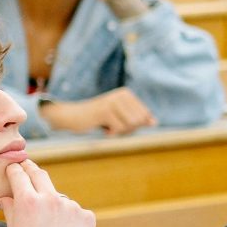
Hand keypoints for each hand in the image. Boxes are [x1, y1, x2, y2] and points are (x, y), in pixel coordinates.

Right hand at [0, 158, 94, 226]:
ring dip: (53, 205)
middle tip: (28, 167)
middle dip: (32, 171)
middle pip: (41, 176)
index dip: (15, 169)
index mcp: (28, 202)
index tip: (15, 167)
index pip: (19, 175)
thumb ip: (11, 210)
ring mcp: (72, 207)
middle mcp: (51, 199)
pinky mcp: (87, 217)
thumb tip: (6, 197)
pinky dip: (70, 219)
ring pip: (59, 198)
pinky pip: (76, 212)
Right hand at [39, 88, 157, 136]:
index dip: (135, 125)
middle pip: (139, 121)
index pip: (145, 115)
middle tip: (113, 125)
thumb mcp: (120, 116)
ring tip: (108, 125)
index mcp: (127, 94)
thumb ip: (137, 118)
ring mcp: (113, 102)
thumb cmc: (98, 118)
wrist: (72, 116)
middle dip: (127, 129)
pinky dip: (111, 133)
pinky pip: (119, 128)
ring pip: (130, 125)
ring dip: (119, 131)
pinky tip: (102, 128)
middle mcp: (121, 94)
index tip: (120, 122)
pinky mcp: (105, 110)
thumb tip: (155, 122)